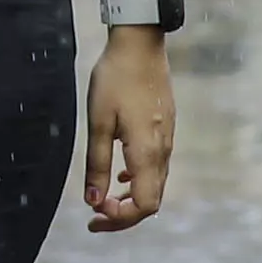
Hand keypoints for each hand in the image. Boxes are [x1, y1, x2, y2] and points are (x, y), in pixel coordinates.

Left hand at [82, 30, 172, 228]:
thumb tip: (94, 200)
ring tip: (103, 199)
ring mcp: (167, 140)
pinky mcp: (165, 129)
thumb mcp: (98, 123)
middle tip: (94, 217)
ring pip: (154, 185)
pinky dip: (137, 180)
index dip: (120, 218)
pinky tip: (119, 174)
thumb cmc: (115, 79)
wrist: (140, 44)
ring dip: (130, 198)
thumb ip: (97, 164)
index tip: (94, 215)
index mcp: (148, 152)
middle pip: (151, 200)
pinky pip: (155, 167)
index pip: (144, 205)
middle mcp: (163, 151)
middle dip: (123, 215)